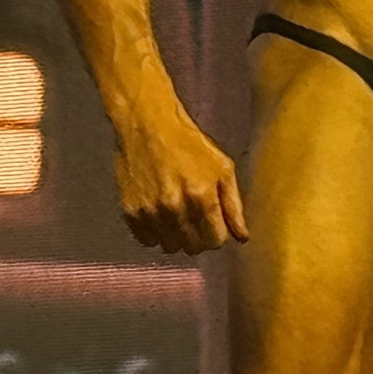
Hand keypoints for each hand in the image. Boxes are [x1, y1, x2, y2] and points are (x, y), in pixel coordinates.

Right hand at [113, 107, 246, 253]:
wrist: (147, 126)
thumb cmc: (188, 144)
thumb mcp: (222, 168)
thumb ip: (234, 205)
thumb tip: (242, 237)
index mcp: (202, 196)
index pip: (216, 241)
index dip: (219, 234)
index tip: (215, 224)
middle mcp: (175, 207)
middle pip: (194, 247)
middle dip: (200, 238)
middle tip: (197, 219)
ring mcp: (150, 211)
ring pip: (171, 247)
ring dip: (178, 237)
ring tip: (178, 215)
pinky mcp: (130, 211)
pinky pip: (147, 240)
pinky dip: (155, 233)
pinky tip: (160, 215)